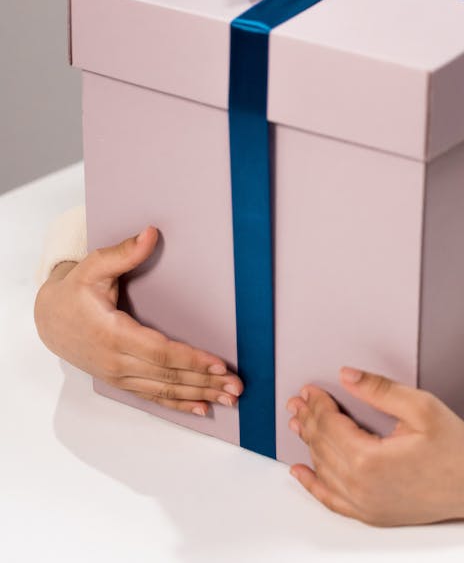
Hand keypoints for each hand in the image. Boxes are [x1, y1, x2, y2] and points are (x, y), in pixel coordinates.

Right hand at [33, 226, 242, 415]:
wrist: (48, 318)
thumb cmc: (74, 291)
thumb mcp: (94, 266)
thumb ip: (124, 253)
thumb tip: (151, 233)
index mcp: (112, 333)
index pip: (160, 352)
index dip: (191, 360)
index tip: (219, 364)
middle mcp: (115, 360)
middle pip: (167, 376)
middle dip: (205, 382)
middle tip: (237, 387)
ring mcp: (117, 374)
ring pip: (163, 390)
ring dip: (198, 396)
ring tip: (229, 399)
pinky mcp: (119, 380)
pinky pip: (152, 396)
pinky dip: (177, 404)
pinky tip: (200, 409)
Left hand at [286, 367, 463, 525]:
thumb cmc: (453, 445)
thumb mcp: (419, 406)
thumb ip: (379, 390)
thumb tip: (347, 375)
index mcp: (370, 460)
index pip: (331, 426)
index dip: (319, 404)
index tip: (311, 389)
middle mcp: (362, 488)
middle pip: (323, 447)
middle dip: (309, 420)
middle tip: (299, 401)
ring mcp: (366, 506)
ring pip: (325, 471)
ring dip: (309, 445)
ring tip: (299, 424)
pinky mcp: (373, 514)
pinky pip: (333, 501)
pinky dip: (314, 485)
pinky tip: (301, 471)